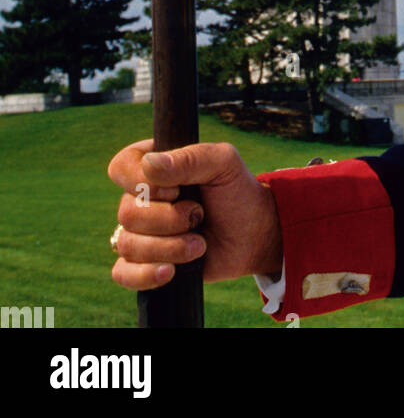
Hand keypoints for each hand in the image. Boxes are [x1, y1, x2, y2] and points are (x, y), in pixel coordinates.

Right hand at [108, 139, 282, 290]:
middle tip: (199, 215)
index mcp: (152, 165)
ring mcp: (139, 231)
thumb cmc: (235, 191)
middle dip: (170, 220)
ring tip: (199, 244)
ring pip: (128, 244)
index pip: (121, 166)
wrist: (252, 234)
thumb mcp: (223, 163)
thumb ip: (190, 158)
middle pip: (127, 213)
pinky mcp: (143, 262)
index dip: (143, 183)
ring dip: (170, 247)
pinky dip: (145, 274)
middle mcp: (139, 197)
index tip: (176, 189)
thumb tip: (149, 165)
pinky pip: (123, 273)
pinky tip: (171, 271)